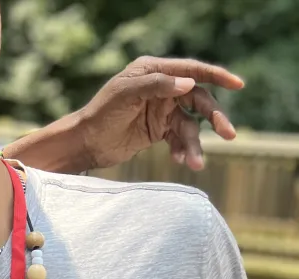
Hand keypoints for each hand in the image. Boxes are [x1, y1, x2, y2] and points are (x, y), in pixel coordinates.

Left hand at [75, 56, 243, 171]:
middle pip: (198, 99)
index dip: (217, 75)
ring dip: (195, 144)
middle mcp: (161, 88)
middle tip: (229, 134)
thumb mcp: (125, 94)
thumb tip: (189, 83)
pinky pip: (179, 139)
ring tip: (196, 163)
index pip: (191, 70)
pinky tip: (182, 161)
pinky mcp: (158, 131)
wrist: (85, 143)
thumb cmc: (101, 113)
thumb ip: (156, 85)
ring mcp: (161, 111)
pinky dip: (183, 149)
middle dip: (215, 117)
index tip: (238, 84)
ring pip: (190, 125)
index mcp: (153, 71)